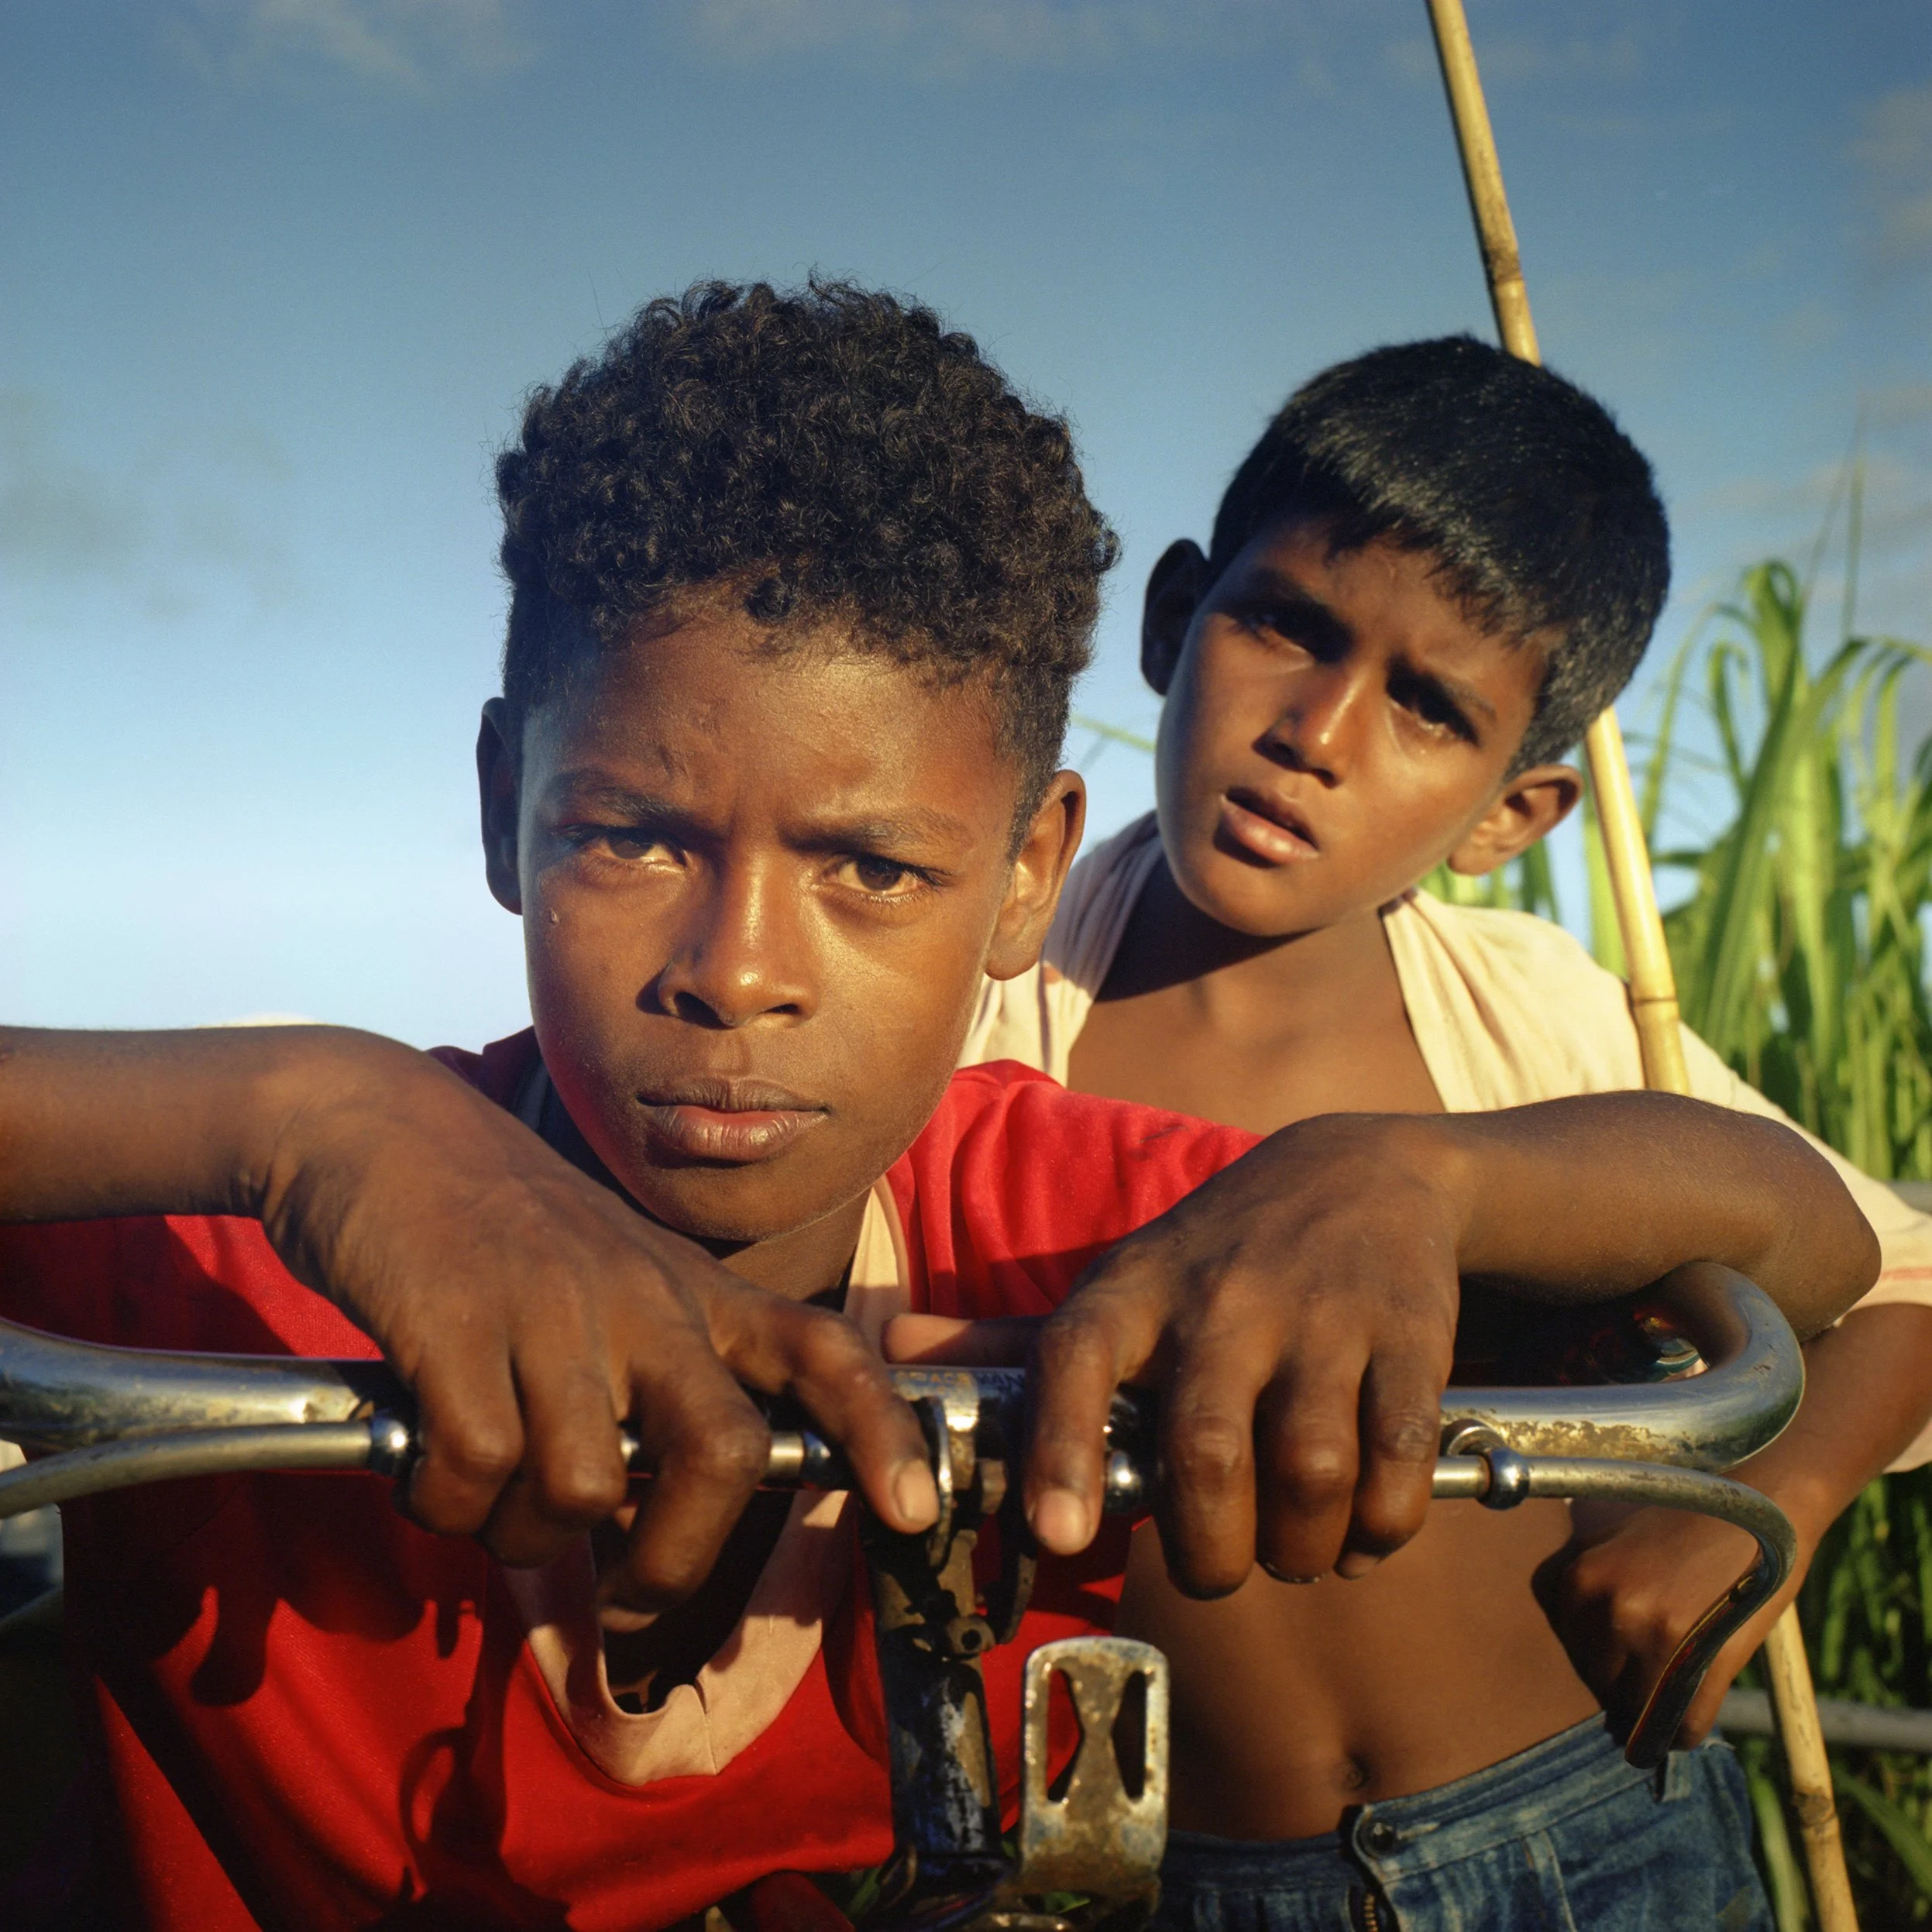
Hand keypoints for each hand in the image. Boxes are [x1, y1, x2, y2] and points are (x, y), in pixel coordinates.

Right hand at [258, 1034, 935, 1615]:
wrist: (375, 1124)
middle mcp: (643, 1298)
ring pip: (585, 1489)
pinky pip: (477, 1473)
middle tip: (626, 1601)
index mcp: (692, 1290)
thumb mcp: (609, 1279)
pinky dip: (445, 1504)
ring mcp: (555, 1307)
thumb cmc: (497, 1225)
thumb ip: (646, 1387)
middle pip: (723, 1453)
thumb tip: (644, 1527)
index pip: (822, 1351)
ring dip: (525, 1531)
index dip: (880, 1430)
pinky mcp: (458, 1325)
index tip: (913, 1508)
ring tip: (482, 1495)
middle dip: (678, 1559)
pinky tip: (421, 1467)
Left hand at [955, 1116, 1460, 1597]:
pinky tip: (1365, 1529)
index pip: (1077, 1357)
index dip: (1061, 1450)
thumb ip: (1014, 1338)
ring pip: (1307, 1470)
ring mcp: (1321, 1318)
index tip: (1058, 1536)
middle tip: (1217, 1569)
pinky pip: (1398, 1463)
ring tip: (1292, 1552)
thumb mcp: (1120, 1278)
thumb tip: (890, 1346)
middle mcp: (1223, 1301)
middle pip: (1205, 1451)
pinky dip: (1383, 1525)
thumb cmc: (1218, 1252)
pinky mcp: (1408, 1338)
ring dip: (1300, 1547)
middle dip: (1210, 1550)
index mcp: (1134, 1291)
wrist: (1365, 1168)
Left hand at [1531, 1499, 1810, 1746]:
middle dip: (1618, 1687)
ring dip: (1648, 1717)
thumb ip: (1586, 1575)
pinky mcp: (1699, 1660)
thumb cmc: (1685, 1521)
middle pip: (1597, 1680)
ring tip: (1661, 1716)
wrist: (1759, 1509)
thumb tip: (1555, 1625)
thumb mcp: (1612, 1531)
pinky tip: (1684, 1731)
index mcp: (1577, 1577)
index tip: (1614, 1665)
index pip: (1569, 1648)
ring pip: (1634, 1708)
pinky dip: (1682, 1735)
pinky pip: (1681, 1724)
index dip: (1595, 1658)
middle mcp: (1603, 1605)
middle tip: (1642, 1687)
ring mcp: (1650, 1633)